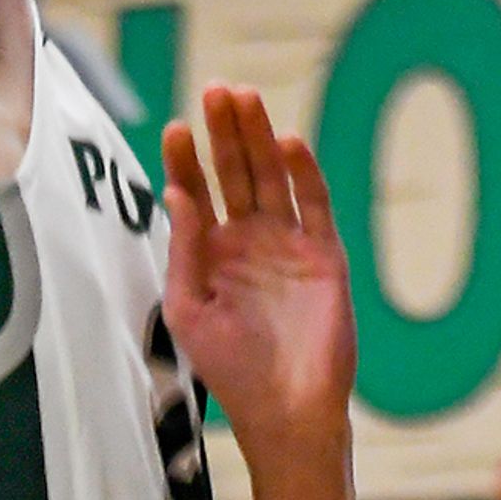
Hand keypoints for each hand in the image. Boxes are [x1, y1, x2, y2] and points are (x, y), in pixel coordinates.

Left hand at [162, 86, 355, 450]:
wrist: (286, 411)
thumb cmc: (230, 367)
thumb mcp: (189, 307)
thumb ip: (185, 248)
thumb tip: (177, 192)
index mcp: (214, 250)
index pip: (198, 191)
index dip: (187, 159)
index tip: (176, 127)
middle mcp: (251, 238)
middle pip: (236, 171)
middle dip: (225, 132)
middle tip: (216, 89)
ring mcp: (289, 243)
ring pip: (273, 176)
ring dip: (259, 137)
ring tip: (244, 98)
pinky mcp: (324, 253)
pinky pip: (314, 203)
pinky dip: (303, 172)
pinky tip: (287, 142)